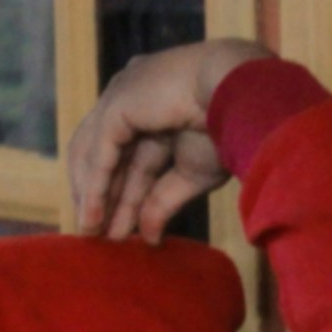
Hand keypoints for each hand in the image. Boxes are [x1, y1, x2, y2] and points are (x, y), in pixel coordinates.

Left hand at [66, 36, 277, 241]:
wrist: (239, 94)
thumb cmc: (227, 127)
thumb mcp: (191, 173)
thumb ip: (163, 201)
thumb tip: (148, 237)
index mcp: (155, 106)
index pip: (126, 152)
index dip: (119, 189)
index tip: (116, 224)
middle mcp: (133, 97)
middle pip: (103, 152)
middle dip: (101, 193)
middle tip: (97, 232)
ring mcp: (121, 96)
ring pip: (93, 152)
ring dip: (92, 194)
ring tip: (92, 231)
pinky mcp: (116, 105)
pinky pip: (99, 153)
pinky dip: (95, 186)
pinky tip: (94, 215)